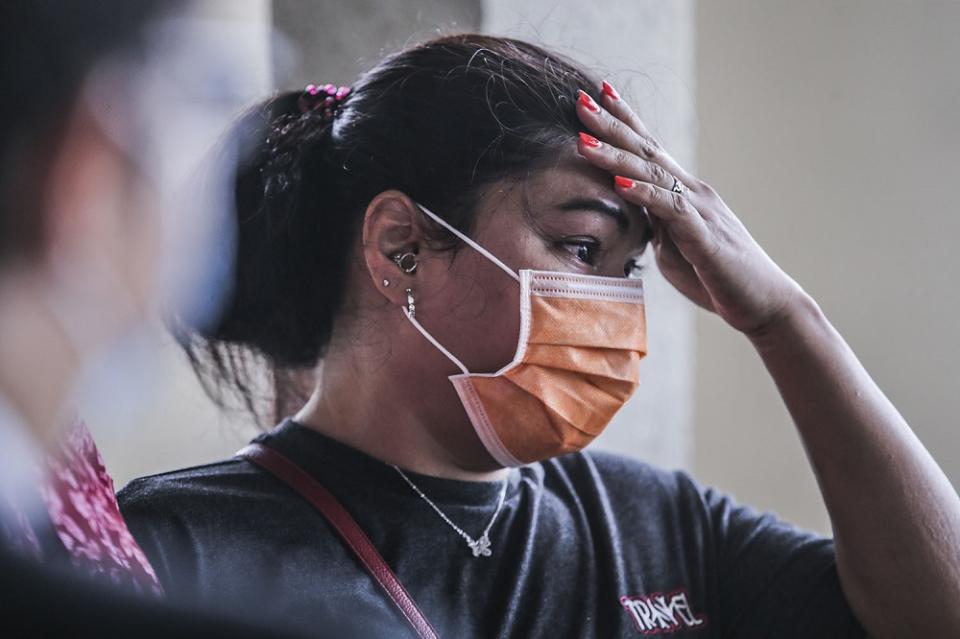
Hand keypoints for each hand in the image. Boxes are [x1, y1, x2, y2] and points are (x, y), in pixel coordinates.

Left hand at [575, 83, 805, 336]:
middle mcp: (692, 192)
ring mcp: (700, 209)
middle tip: (579, 99)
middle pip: (646, 150)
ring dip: (615, 155)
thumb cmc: (717, 277)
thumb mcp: (673, 247)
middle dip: (610, 124)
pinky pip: (671, 209)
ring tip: (583, 139)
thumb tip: (630, 213)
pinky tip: (619, 184)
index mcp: (683, 193)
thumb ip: (653, 224)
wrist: (764, 302)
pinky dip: (644, 194)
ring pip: (653, 173)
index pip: (649, 149)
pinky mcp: (704, 235)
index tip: (596, 95)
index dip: (624, 121)